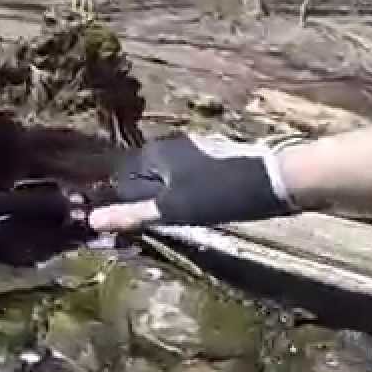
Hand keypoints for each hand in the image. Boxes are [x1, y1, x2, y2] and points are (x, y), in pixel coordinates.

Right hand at [88, 134, 302, 231]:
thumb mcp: (172, 210)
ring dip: (161, 198)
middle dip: (140, 201)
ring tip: (170, 220)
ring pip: (163, 178)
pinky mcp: (213, 159)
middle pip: (141, 178)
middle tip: (145, 226)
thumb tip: (91, 220)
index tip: (118, 225)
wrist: (279, 179)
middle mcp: (168, 145)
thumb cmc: (221, 194)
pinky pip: (183, 178)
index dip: (117, 202)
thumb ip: (131, 215)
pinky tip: (194, 209)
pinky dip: (181, 193)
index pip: (119, 179)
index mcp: (153, 153)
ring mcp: (193, 150)